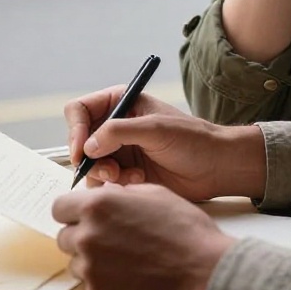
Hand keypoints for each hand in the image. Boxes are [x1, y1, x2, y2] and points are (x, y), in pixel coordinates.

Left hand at [53, 183, 234, 289]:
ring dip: (90, 258)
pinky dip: (104, 279)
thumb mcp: (154, 193)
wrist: (202, 271)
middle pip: (64, 236)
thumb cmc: (184, 229)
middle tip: (108, 236)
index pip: (59, 207)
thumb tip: (107, 193)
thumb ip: (121, 193)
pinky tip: (129, 274)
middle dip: (81, 234)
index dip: (72, 210)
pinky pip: (90, 284)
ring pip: (75, 261)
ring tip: (122, 257)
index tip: (83, 214)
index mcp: (98, 205)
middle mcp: (88, 235)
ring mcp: (91, 268)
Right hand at [64, 88, 266, 200]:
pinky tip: (140, 183)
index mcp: (120, 103)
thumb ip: (118, 132)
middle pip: (79, 142)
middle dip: (91, 159)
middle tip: (110, 171)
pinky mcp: (126, 175)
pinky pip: (105, 184)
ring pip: (90, 166)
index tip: (80, 152)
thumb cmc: (192, 139)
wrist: (216, 167)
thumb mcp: (154, 129)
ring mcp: (120, 151)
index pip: (80, 110)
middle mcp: (115, 126)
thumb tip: (87, 146)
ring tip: (131, 178)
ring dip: (106, 175)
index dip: (75, 130)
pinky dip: (116, 186)